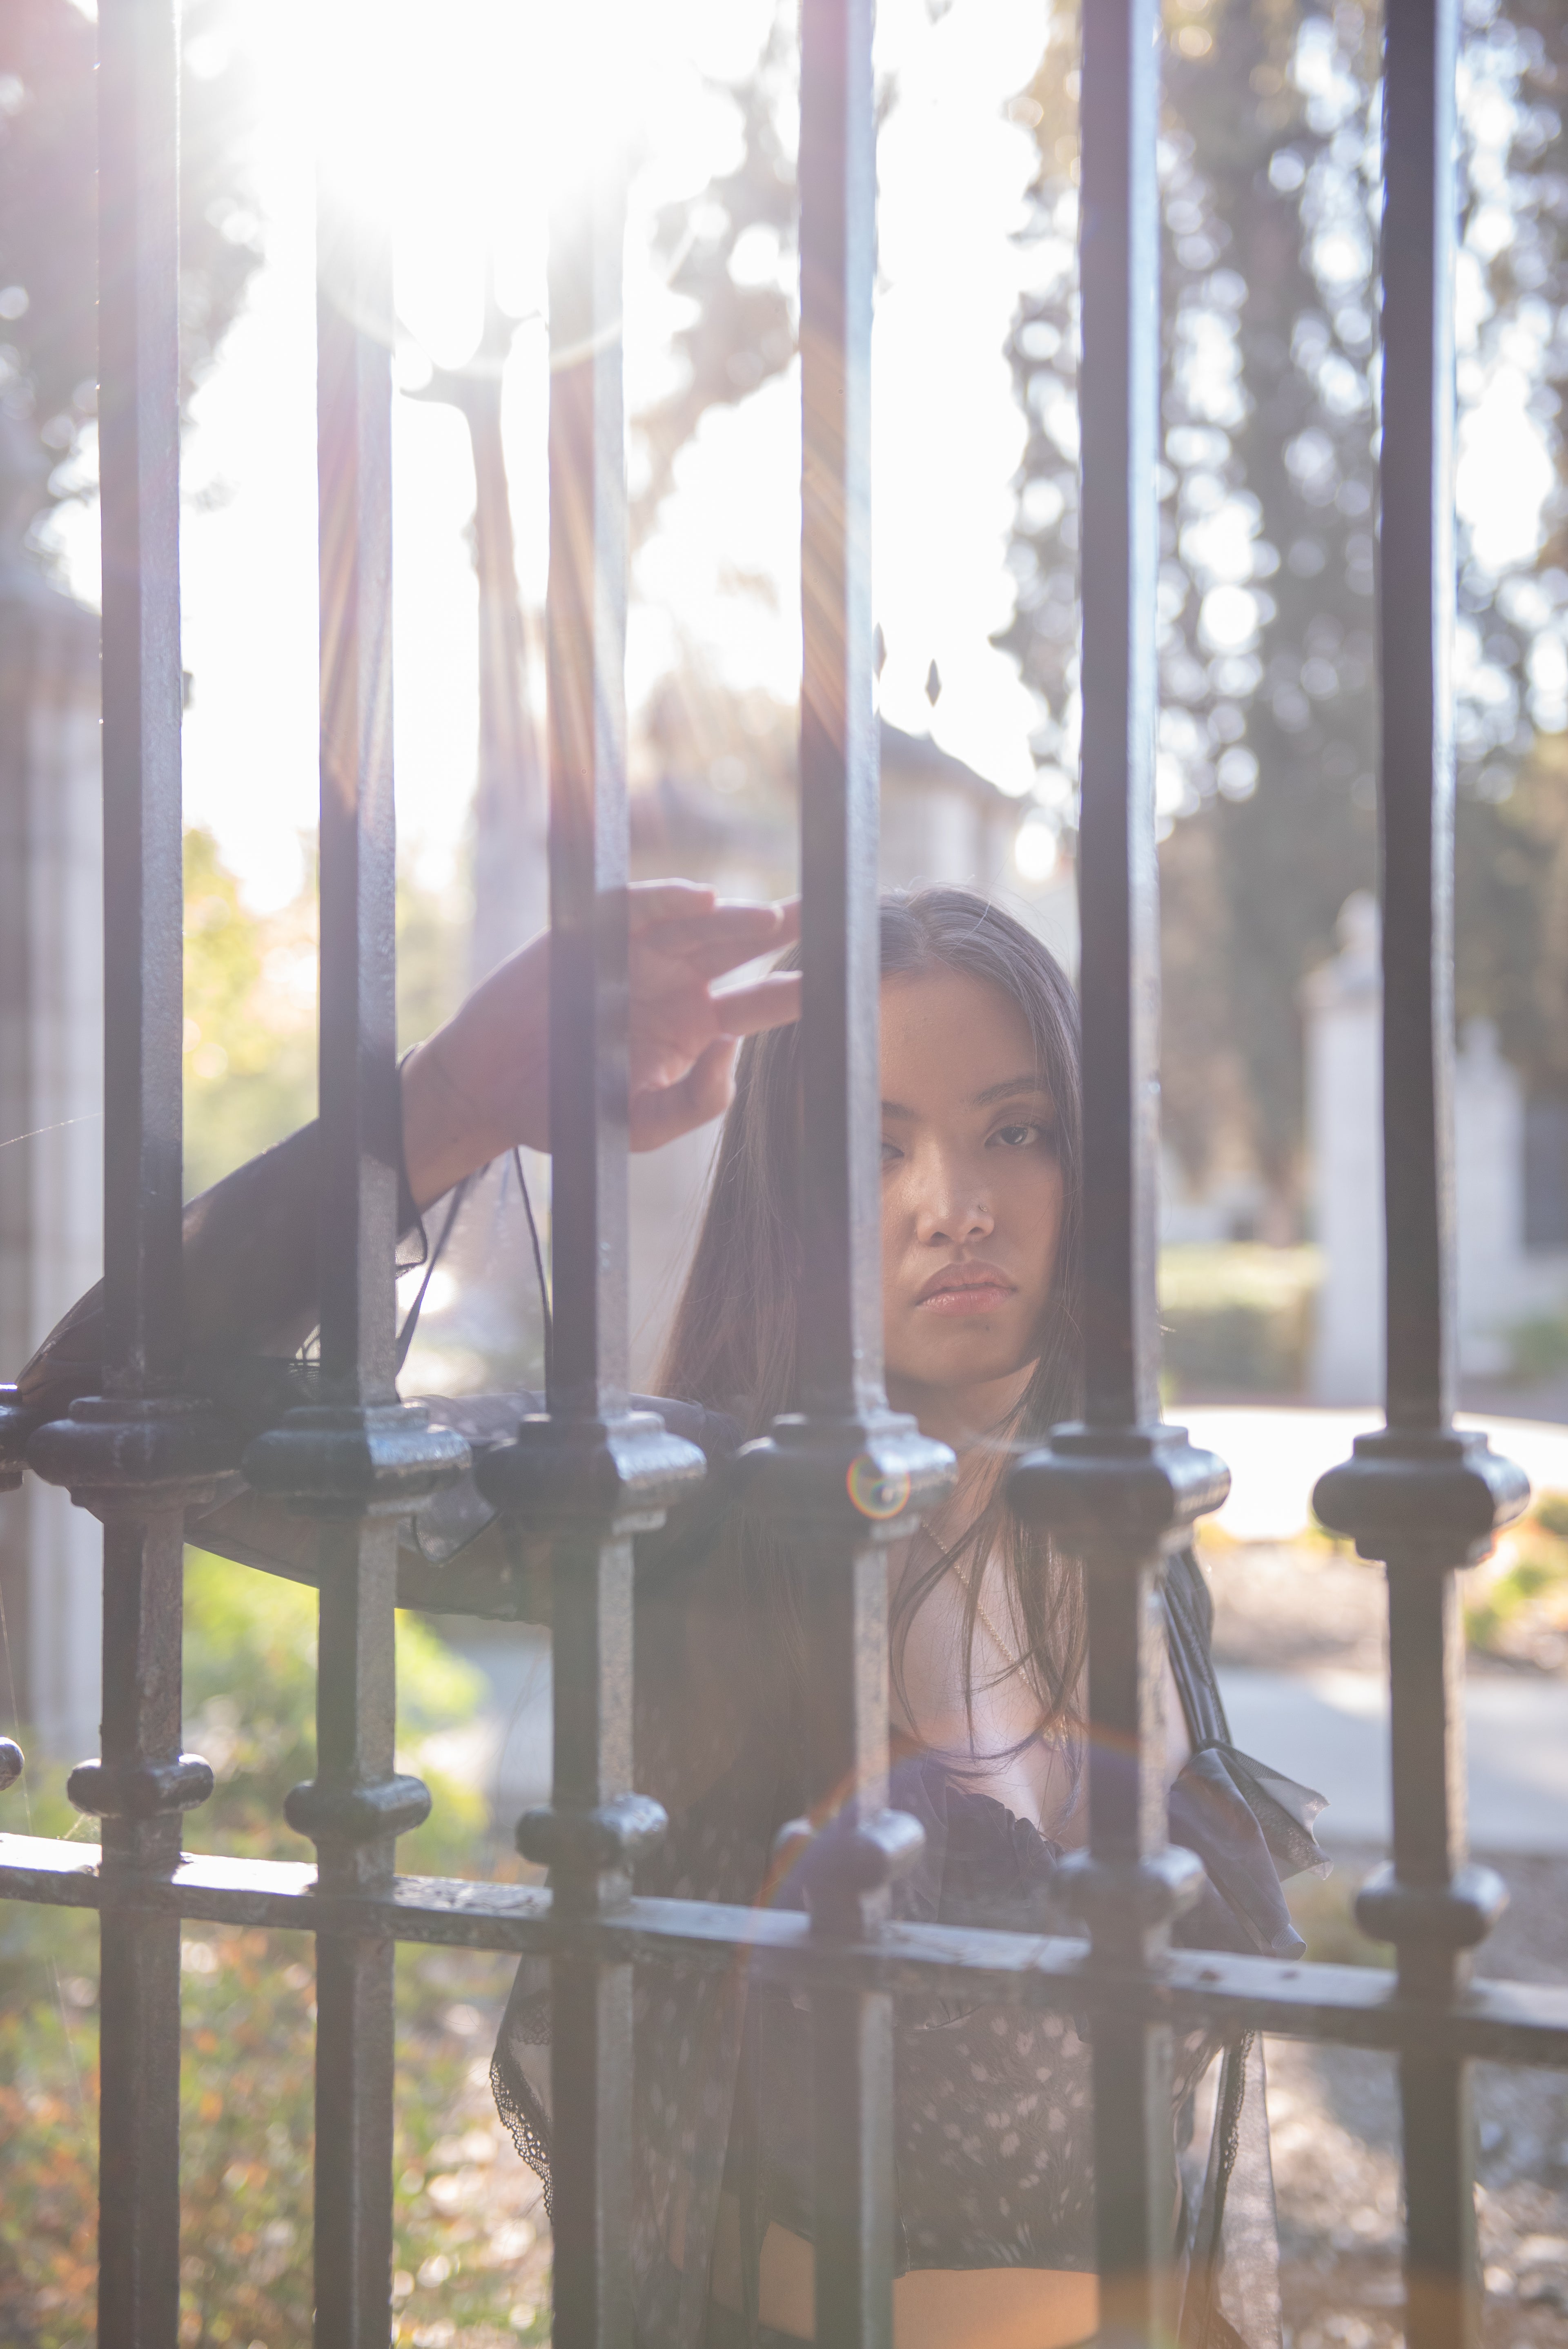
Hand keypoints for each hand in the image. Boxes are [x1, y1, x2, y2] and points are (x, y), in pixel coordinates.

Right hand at [400, 882, 799, 1208]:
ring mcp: (637, 955)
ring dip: (737, 920)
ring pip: (700, 927)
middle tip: (832, 921)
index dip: (801, 989)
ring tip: (772, 919)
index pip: (761, 1002)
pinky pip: (640, 909)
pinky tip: (703, 901)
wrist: (493, 1090)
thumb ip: (699, 1099)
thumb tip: (732, 1045)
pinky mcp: (596, 935)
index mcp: (696, 1027)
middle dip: (786, 933)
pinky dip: (670, 901)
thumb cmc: (571, 1110)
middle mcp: (675, 984)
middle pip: (743, 950)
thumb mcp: (646, 1125)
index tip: (847, 980)